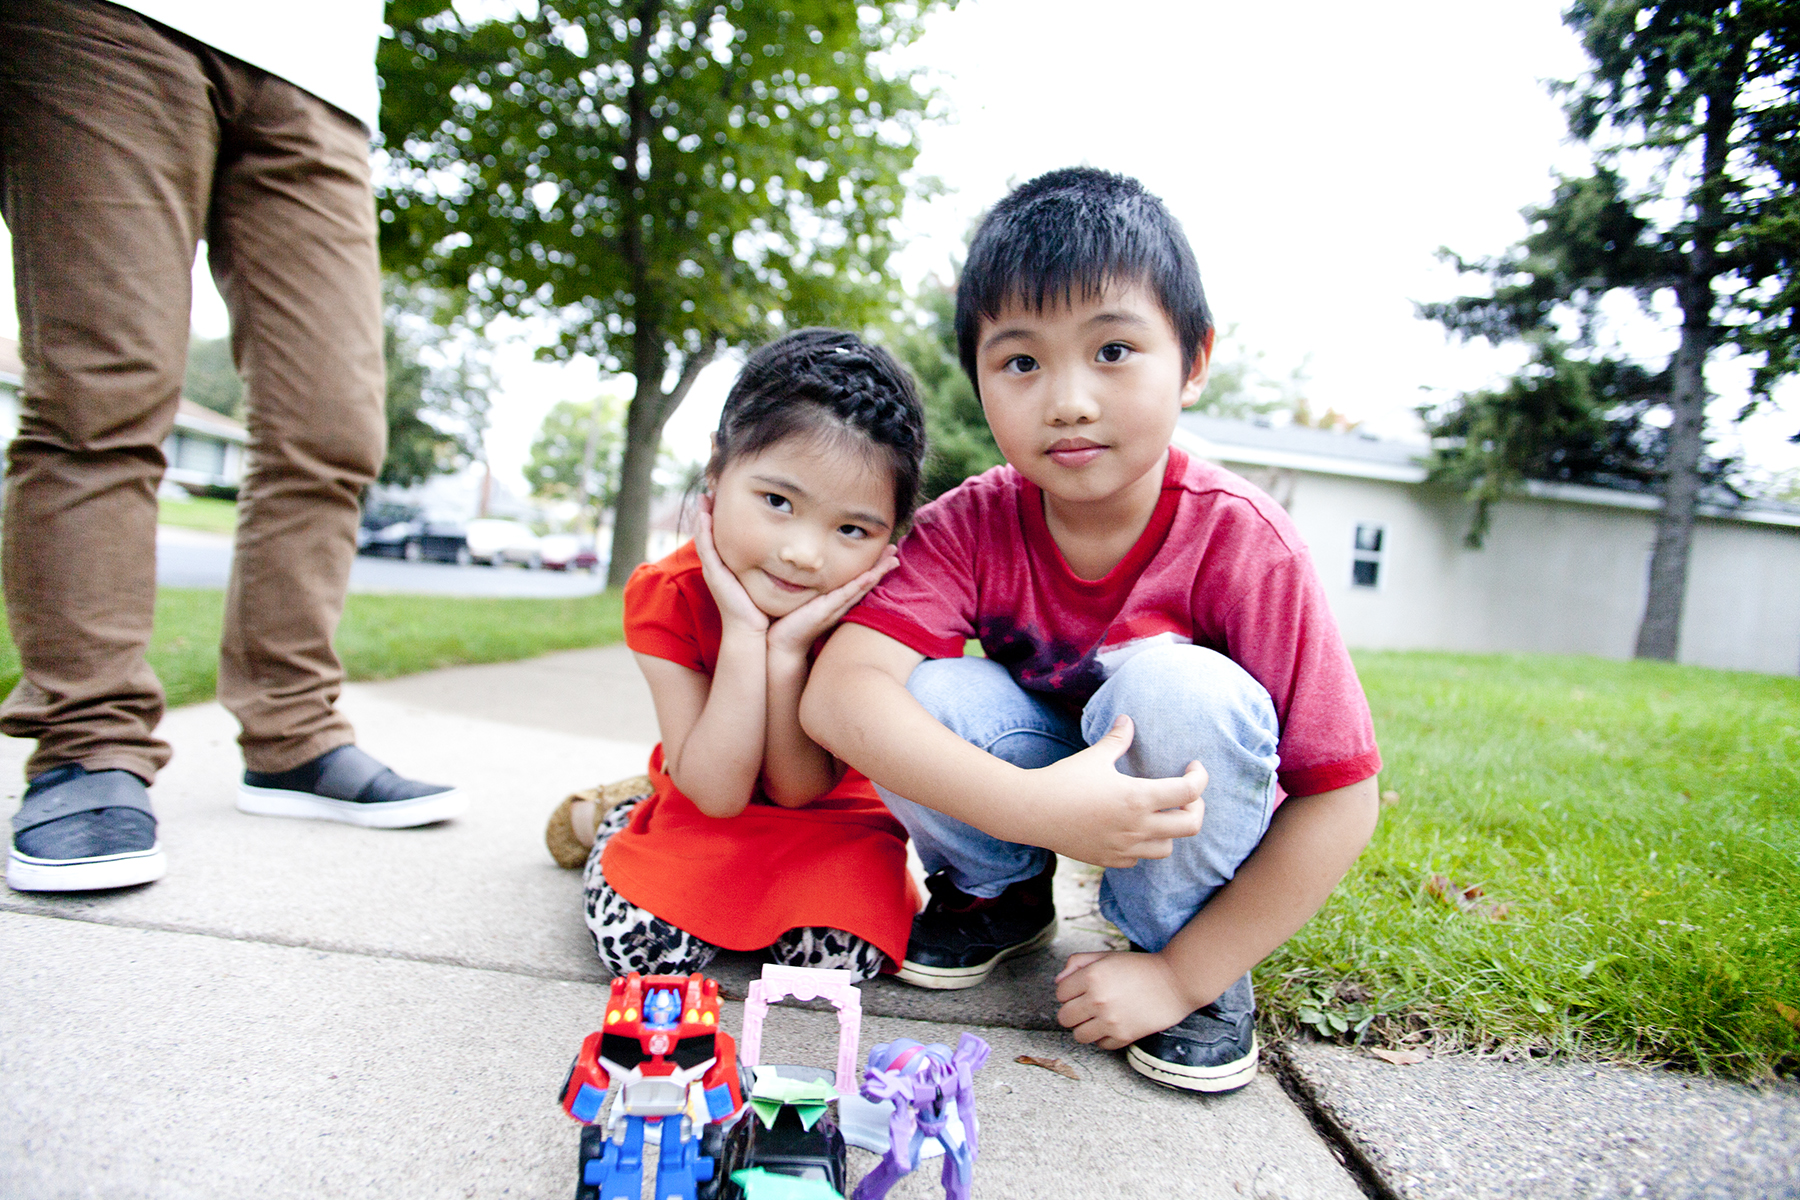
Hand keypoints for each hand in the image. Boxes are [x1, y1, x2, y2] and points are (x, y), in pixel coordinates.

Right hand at [693, 498, 768, 635]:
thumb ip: (780, 568)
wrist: (753, 633)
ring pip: (705, 537)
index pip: (727, 537)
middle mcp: (721, 567)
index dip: (726, 518)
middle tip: (711, 488)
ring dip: (703, 516)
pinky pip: (706, 548)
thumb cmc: (765, 610)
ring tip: (704, 495)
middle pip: (713, 533)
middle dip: (711, 511)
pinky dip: (703, 531)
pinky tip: (703, 514)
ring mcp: (715, 571)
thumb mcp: (771, 583)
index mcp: (733, 568)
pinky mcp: (713, 575)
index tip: (729, 497)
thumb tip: (797, 556)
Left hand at [764, 544, 898, 657]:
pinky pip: (845, 595)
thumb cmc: (792, 622)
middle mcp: (841, 604)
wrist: (784, 644)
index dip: (872, 567)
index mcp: (837, 601)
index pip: (859, 581)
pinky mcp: (826, 610)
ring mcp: (835, 607)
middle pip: (866, 582)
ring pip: (861, 587)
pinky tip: (870, 576)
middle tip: (895, 552)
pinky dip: (859, 585)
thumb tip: (810, 573)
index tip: (884, 553)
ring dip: (877, 573)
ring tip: (891, 560)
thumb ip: (813, 590)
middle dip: (881, 567)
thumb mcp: (806, 601)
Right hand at [1027, 716, 1204, 867]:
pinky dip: (1143, 846)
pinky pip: (1139, 859)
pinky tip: (1131, 830)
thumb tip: (1128, 719)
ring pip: (1168, 847)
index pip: (1190, 792)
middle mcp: (1137, 827)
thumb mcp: (1095, 756)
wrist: (1031, 811)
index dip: (1200, 778)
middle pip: (1191, 826)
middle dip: (1196, 808)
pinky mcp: (1109, 859)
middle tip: (1186, 795)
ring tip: (1160, 814)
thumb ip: (1118, 739)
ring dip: (1171, 830)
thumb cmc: (1063, 779)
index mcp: (1139, 797)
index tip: (1193, 768)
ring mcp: (1124, 847)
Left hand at [1054, 950, 1196, 1048]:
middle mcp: (1097, 1000)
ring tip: (1097, 1018)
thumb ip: (1078, 963)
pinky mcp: (1124, 1036)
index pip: (1060, 993)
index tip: (1080, 990)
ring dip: (1084, 1027)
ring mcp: (1110, 1020)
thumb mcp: (1107, 956)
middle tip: (1086, 1006)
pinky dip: (1103, 1037)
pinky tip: (1112, 1025)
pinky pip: (1100, 1045)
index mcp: (1091, 976)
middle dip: (1072, 1011)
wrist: (1175, 981)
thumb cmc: (1140, 967)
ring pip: (1078, 1035)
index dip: (1068, 991)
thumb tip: (1059, 981)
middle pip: (1064, 1017)